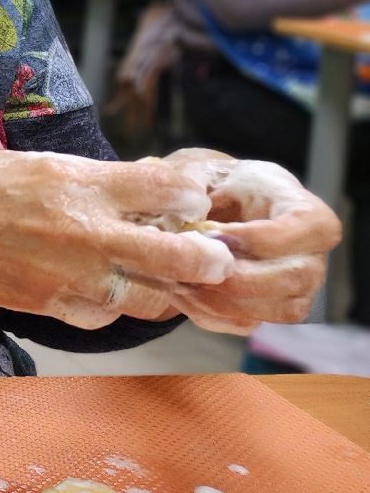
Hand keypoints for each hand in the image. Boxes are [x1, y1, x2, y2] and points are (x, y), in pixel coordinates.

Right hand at [0, 150, 235, 329]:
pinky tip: (102, 288)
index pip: (171, 190)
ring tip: (159, 276)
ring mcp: (69, 274)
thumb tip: (152, 191)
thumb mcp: (43, 164)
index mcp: (81, 181)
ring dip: (163, 289)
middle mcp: (84, 230)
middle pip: (181, 256)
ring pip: (151, 298)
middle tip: (213, 257)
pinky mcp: (49, 304)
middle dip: (209, 259)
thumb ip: (99, 182)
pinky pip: (105, 316)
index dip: (192, 198)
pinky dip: (113, 305)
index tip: (192, 202)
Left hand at [149, 150, 340, 333]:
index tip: (212, 233)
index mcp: (304, 209)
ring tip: (181, 281)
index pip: (308, 228)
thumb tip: (190, 214)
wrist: (207, 208)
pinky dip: (211, 313)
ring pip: (278, 309)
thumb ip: (192, 184)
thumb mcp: (201, 170)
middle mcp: (312, 252)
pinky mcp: (272, 308)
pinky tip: (182, 293)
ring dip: (224, 301)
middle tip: (192, 265)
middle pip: (296, 278)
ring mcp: (298, 286)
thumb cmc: (212, 184)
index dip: (259, 237)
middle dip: (239, 277)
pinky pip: (249, 323)